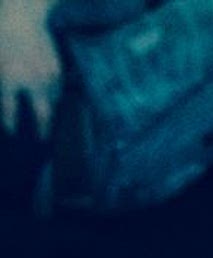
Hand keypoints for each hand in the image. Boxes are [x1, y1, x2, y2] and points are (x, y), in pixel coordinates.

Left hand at [0, 0, 61, 138]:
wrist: (22, 14)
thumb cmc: (2, 35)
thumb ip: (3, 82)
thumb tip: (7, 96)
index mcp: (10, 79)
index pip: (9, 109)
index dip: (9, 123)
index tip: (11, 132)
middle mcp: (32, 82)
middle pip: (42, 115)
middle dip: (42, 129)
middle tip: (42, 138)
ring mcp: (47, 77)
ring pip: (52, 102)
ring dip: (48, 109)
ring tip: (45, 114)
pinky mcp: (57, 70)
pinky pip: (57, 89)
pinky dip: (53, 94)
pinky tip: (48, 94)